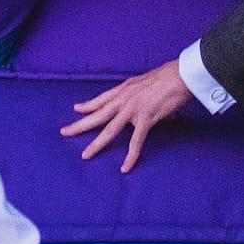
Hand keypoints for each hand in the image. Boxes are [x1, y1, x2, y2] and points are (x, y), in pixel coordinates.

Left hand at [61, 60, 192, 172]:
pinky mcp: (145, 119)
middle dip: (80, 125)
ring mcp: (132, 110)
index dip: (88, 105)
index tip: (77, 109)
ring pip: (109, 130)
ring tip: (85, 155)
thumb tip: (140, 99)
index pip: (101, 99)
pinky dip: (131, 156)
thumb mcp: (144, 81)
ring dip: (96, 144)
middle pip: (97, 115)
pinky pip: (135, 142)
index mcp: (123, 89)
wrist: (179, 76)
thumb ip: (137, 92)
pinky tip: (125, 167)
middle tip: (64, 132)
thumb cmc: (167, 77)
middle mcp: (123, 100)